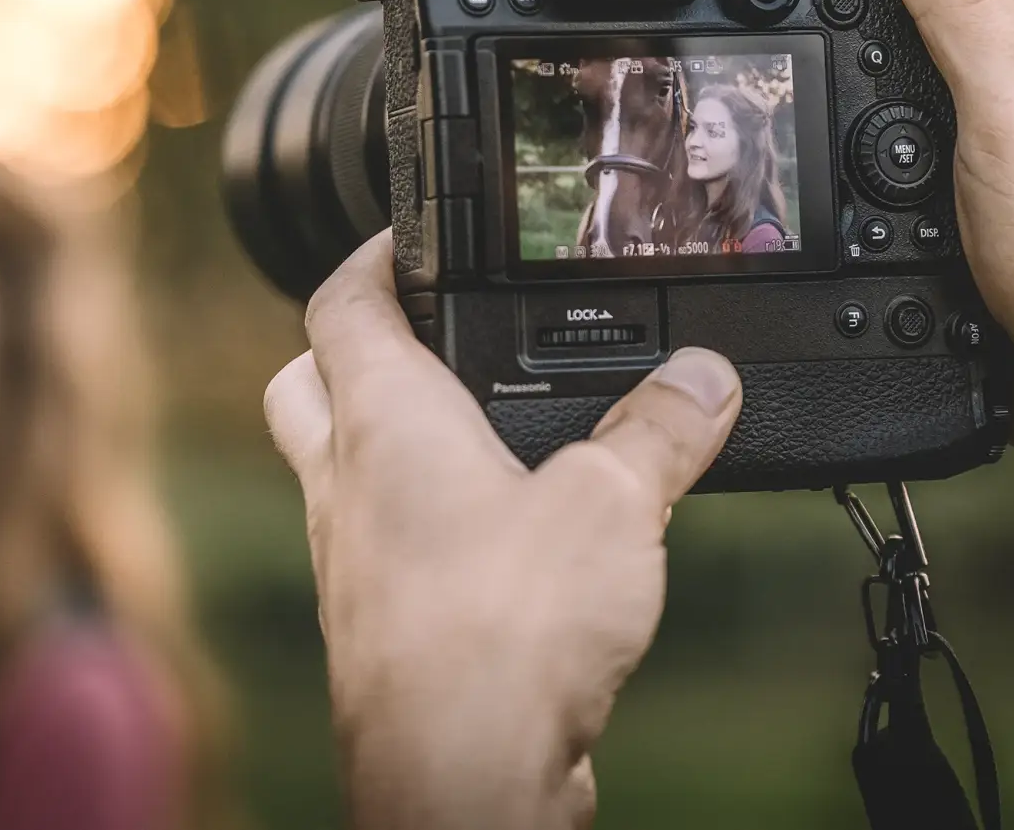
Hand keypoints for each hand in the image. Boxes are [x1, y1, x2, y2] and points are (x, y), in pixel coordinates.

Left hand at [264, 234, 743, 829]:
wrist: (462, 774)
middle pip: (310, 385)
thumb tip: (702, 378)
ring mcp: (354, 563)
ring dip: (391, 445)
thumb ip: (661, 431)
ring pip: (342, 473)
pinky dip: (427, 528)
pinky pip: (386, 551)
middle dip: (354, 350)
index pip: (341, 302)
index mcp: (383, 420)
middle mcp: (347, 484)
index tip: (407, 238)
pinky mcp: (383, 632)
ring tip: (478, 435)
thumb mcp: (613, 503)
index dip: (372, 257)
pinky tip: (500, 546)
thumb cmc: (502, 632)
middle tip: (421, 336)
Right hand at [789, 0, 1013, 485]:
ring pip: (881, 53)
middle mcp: (1007, 52)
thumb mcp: (1009, 116)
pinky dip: (833, 129)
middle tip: (740, 11)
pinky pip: (880, 129)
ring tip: (753, 71)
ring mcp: (978, 116)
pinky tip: (801, 151)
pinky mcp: (956, 179)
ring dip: (819, 57)